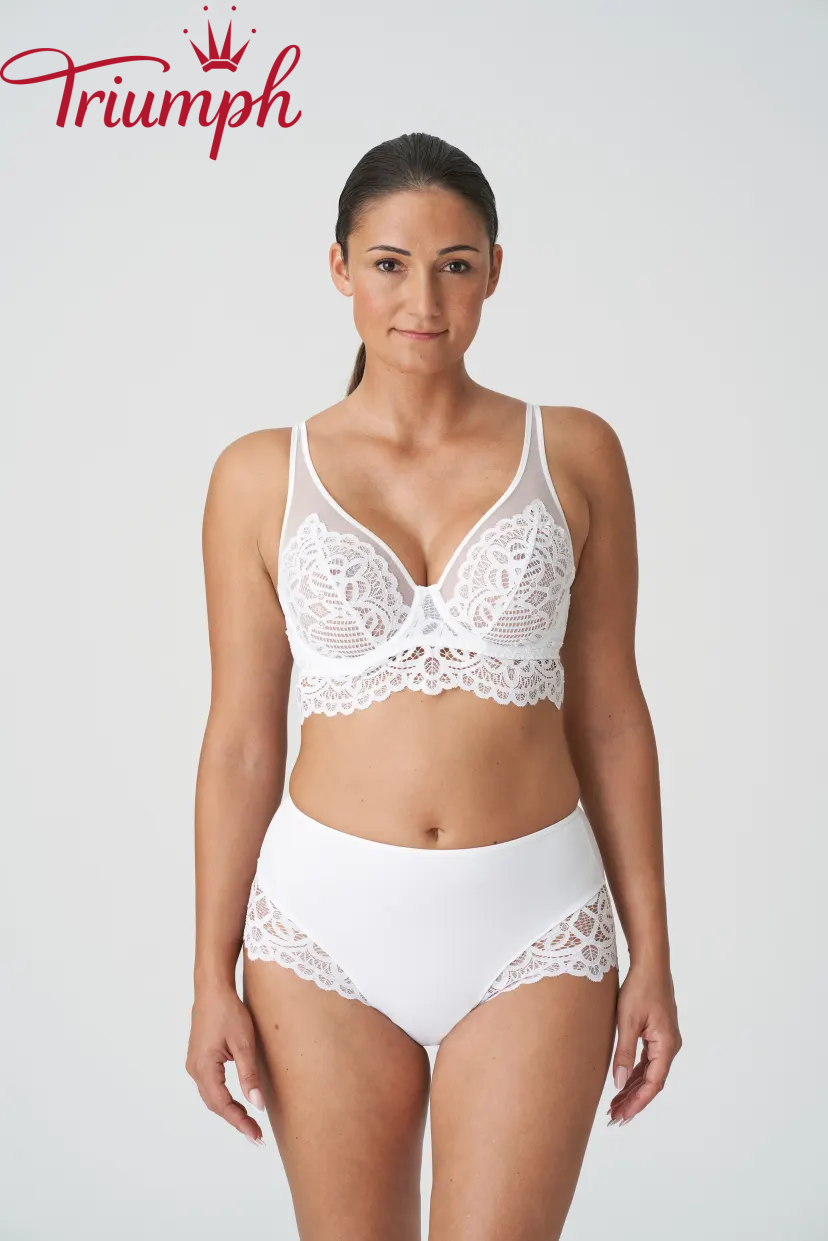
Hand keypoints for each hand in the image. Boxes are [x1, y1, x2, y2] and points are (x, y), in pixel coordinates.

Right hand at [186, 984, 267, 1145]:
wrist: (212, 989)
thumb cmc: (228, 1011)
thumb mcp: (244, 1043)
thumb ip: (249, 1076)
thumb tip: (257, 1105)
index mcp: (204, 1067)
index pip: (223, 1104)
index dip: (240, 1122)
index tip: (256, 1136)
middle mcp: (195, 1069)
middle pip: (215, 1104)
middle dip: (235, 1120)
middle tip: (256, 1135)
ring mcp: (195, 1064)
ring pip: (211, 1096)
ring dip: (229, 1110)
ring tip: (249, 1123)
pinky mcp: (199, 1058)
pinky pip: (210, 1086)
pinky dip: (223, 1098)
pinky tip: (236, 1102)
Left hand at [607, 961, 681, 1125]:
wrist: (650, 964)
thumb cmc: (640, 988)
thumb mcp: (627, 1021)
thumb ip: (623, 1053)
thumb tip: (618, 1084)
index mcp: (666, 1045)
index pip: (653, 1083)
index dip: (637, 1103)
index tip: (622, 1117)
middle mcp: (670, 1046)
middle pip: (652, 1082)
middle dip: (633, 1100)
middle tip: (614, 1118)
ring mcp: (665, 1040)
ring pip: (649, 1073)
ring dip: (633, 1089)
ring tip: (615, 1105)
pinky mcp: (658, 1034)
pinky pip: (647, 1061)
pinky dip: (635, 1073)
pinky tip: (622, 1083)